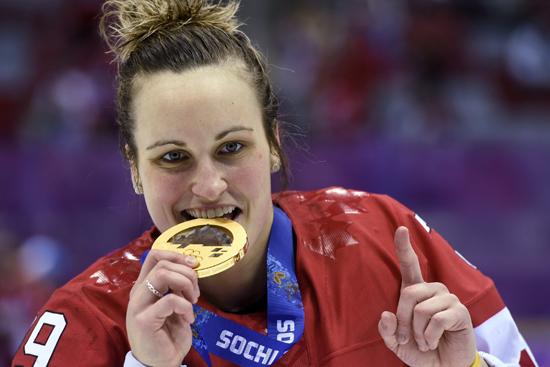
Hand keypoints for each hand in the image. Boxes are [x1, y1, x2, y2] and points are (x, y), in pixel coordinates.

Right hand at [127, 249, 199, 366]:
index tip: (193, 264)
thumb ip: (176, 287)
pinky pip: (171, 300)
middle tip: (195, 292)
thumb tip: (191, 267)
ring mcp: (139, 306)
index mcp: (144, 287)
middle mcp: (138, 293)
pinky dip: (186, 307)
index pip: (154, 256)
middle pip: (162, 264)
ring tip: (193, 302)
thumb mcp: (174, 305)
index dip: (176, 255)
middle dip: (187, 273)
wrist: (160, 364)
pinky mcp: (145, 320)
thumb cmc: (168, 335)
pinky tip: (189, 319)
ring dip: (186, 285)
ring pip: (163, 275)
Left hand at [378, 227, 477, 366]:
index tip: (401, 228)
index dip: (404, 246)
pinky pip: (437, 320)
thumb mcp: (396, 342)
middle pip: (408, 293)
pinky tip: (434, 342)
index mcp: (415, 291)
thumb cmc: (420, 350)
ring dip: (417, 332)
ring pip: (421, 309)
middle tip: (406, 337)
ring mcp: (448, 298)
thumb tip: (386, 314)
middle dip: (403, 320)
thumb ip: (387, 330)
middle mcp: (432, 289)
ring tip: (424, 342)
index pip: (409, 264)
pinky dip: (429, 337)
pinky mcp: (460, 311)